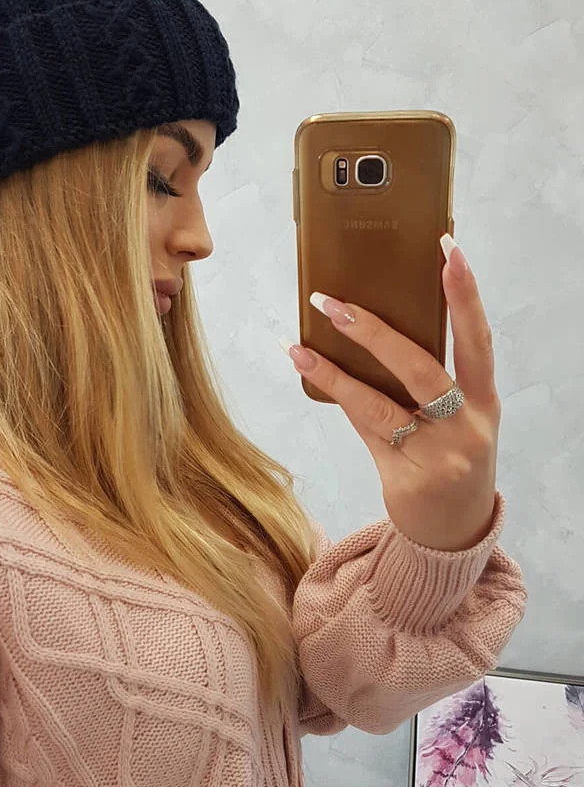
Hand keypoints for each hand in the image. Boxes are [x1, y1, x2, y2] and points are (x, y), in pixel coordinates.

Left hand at [285, 236, 500, 551]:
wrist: (453, 536)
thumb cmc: (451, 460)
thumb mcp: (458, 420)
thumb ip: (428, 381)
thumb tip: (372, 325)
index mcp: (485, 402)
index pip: (477, 339)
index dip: (464, 294)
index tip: (448, 250)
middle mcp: (467, 428)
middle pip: (420, 368)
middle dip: (375, 331)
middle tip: (335, 303)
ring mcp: (438, 457)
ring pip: (380, 404)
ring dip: (336, 370)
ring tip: (302, 341)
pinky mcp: (405, 479)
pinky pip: (365, 429)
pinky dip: (338, 397)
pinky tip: (309, 369)